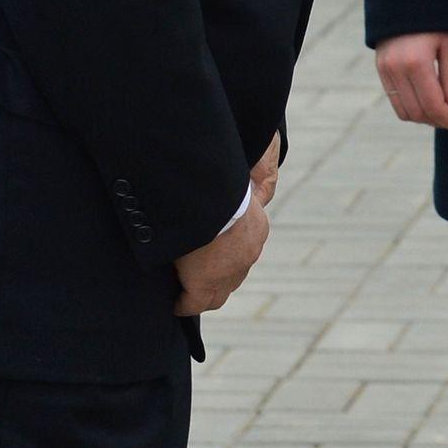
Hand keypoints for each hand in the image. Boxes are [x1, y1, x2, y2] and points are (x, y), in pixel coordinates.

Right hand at [175, 141, 282, 314]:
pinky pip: (194, 302)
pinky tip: (174, 305)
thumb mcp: (244, 171)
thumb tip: (273, 142)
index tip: (221, 254)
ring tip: (186, 292)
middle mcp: (248, 250)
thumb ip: (261, 163)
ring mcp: (229, 270)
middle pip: (235, 272)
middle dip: (220, 275)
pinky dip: (185, 304)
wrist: (210, 195)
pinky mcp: (205, 282)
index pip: (249, 244)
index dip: (235, 252)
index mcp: (256, 224)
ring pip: (220, 291)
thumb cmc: (218, 179)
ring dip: (204, 290)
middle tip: (199, 276)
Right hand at [376, 31, 447, 132]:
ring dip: (426, 118)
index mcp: (417, 63)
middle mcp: (397, 70)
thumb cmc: (435, 21)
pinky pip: (395, 101)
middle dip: (441, 121)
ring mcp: (385, 71)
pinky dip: (413, 108)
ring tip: (445, 112)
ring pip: (405, 112)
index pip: (434, 106)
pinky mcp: (380, 70)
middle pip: (419, 113)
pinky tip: (429, 103)